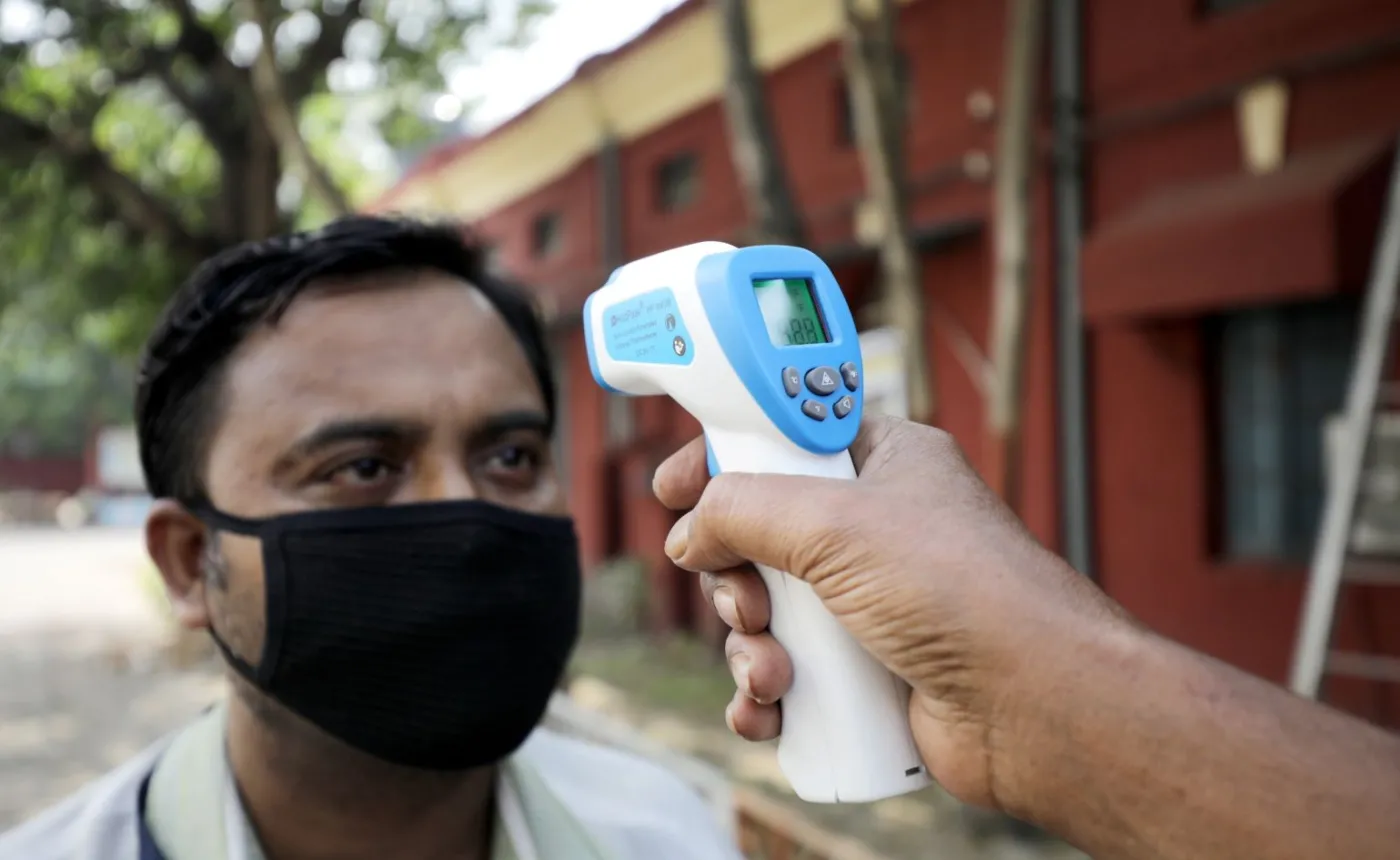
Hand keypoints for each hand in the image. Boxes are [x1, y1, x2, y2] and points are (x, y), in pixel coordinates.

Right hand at [652, 416, 1131, 812]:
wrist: (1033, 705)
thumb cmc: (961, 592)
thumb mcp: (834, 522)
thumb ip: (742, 507)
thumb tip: (690, 530)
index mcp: (882, 461)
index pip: (783, 435)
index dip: (724, 453)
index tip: (672, 482)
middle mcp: (876, 527)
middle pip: (759, 533)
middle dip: (733, 576)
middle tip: (746, 598)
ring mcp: (871, 601)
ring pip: (767, 611)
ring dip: (748, 647)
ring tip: (775, 672)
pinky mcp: (868, 668)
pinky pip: (788, 674)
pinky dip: (766, 695)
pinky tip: (768, 712)